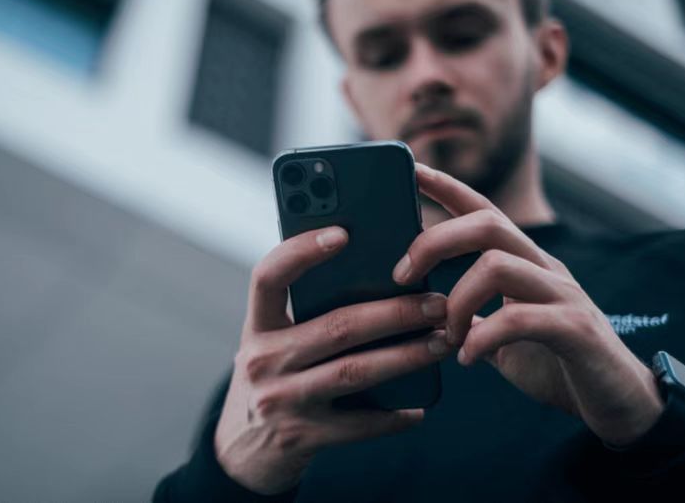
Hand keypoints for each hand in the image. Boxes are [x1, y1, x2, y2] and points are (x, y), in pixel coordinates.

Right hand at [215, 226, 450, 494]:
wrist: (242, 451)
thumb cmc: (272, 379)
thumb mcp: (274, 342)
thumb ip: (306, 315)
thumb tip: (380, 282)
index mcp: (257, 326)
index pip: (268, 276)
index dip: (301, 252)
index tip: (342, 233)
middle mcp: (262, 360)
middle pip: (336, 326)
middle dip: (395, 312)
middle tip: (437, 303)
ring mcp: (280, 401)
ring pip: (355, 370)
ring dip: (406, 356)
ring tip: (442, 342)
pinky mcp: (301, 437)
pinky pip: (358, 425)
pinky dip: (392, 416)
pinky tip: (418, 407)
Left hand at [393, 163, 664, 446]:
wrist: (620, 404)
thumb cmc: (556, 364)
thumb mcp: (503, 334)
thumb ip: (472, 316)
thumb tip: (425, 310)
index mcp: (525, 263)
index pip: (482, 210)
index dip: (447, 187)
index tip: (412, 169)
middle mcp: (544, 268)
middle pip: (486, 224)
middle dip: (434, 242)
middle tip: (401, 275)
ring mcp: (563, 294)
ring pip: (497, 265)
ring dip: (457, 301)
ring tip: (447, 336)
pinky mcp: (577, 329)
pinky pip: (519, 319)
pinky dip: (483, 338)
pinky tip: (468, 359)